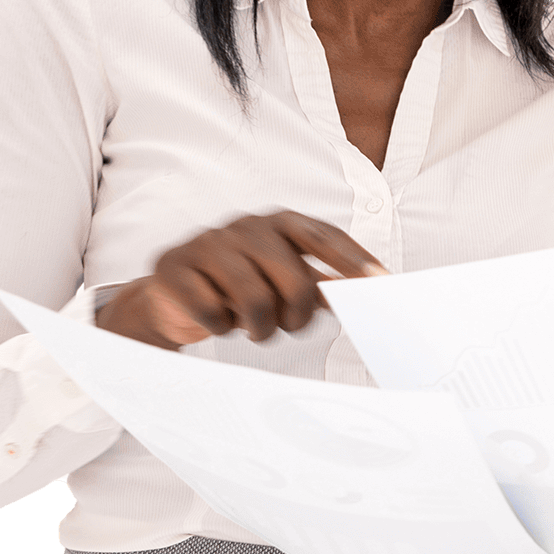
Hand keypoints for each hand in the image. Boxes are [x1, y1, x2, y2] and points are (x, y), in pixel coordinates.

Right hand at [97, 211, 386, 348]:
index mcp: (280, 224)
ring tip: (257, 330)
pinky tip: (220, 322)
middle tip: (291, 327)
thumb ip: (320, 285)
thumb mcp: (282, 282)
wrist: (172, 296)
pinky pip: (212, 310)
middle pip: (295, 277)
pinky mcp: (175, 266)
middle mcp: (247, 226)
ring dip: (261, 328)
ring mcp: (208, 242)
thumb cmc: (240, 287)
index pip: (325, 237)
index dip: (355, 261)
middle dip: (299, 313)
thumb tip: (366, 295)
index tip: (382, 283)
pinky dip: (221, 327)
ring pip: (254, 298)